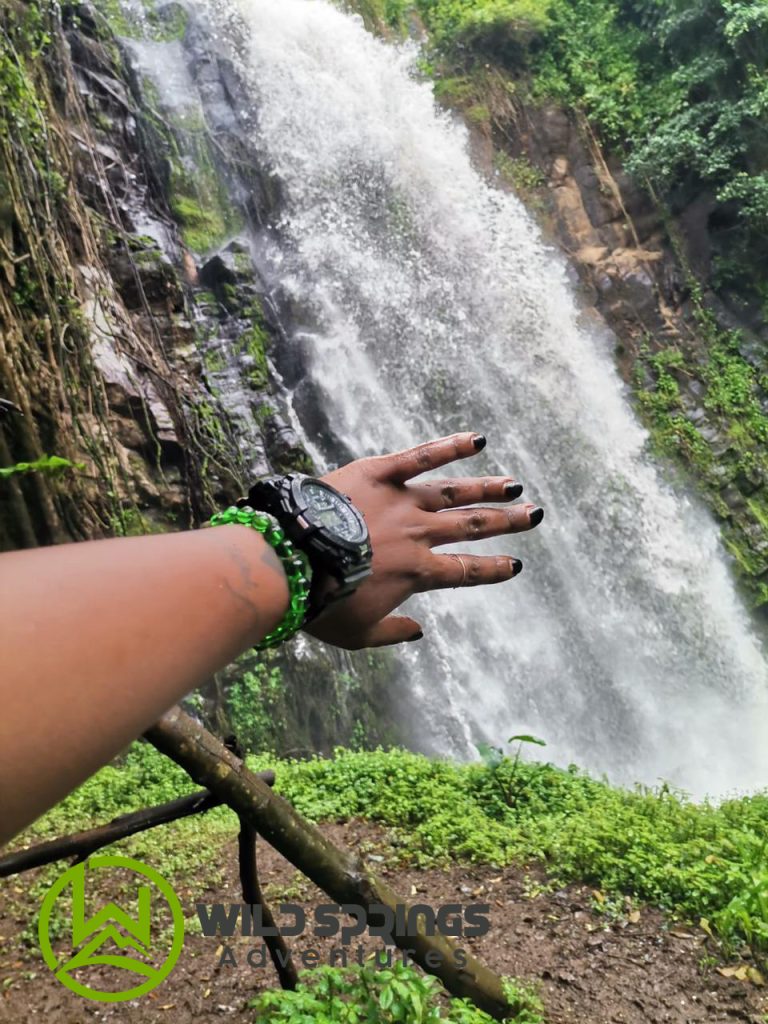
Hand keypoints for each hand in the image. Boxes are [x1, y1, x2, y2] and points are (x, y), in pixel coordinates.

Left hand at [305, 432, 543, 649]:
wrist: (292, 562)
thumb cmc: (322, 603)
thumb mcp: (357, 635)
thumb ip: (392, 632)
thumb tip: (419, 632)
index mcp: (416, 573)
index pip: (465, 571)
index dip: (492, 569)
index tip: (515, 564)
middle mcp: (418, 535)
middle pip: (471, 526)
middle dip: (505, 522)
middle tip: (533, 515)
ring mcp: (401, 501)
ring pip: (454, 493)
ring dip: (487, 489)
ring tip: (514, 485)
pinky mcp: (379, 474)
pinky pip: (420, 457)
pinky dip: (450, 447)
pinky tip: (477, 439)